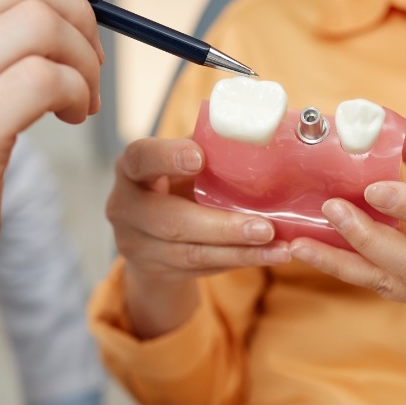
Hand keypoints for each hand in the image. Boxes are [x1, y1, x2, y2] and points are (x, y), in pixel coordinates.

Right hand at [106, 136, 290, 336]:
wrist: (150, 235)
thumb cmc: (176, 183)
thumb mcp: (182, 163)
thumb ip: (207, 149)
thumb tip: (258, 133)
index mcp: (132, 168)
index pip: (141, 158)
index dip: (167, 157)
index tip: (199, 156)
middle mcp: (125, 208)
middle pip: (170, 221)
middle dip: (222, 226)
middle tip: (265, 227)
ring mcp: (137, 245)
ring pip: (191, 254)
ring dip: (240, 252)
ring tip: (280, 249)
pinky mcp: (157, 271)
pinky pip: (202, 269)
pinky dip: (238, 261)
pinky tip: (269, 257)